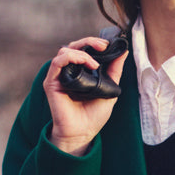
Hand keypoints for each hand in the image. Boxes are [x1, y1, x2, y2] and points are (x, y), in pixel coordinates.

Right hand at [43, 38, 128, 154]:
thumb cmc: (93, 115)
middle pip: (74, 45)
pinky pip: (57, 62)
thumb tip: (122, 51)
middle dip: (89, 41)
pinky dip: (72, 58)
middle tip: (103, 46)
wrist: (83, 132)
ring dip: (82, 51)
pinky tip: (87, 64)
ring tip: (95, 62)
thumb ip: (114, 70)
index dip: (93, 43)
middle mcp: (68, 71)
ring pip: (64, 50)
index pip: (83, 49)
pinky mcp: (51, 82)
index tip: (107, 45)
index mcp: (80, 71)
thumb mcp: (110, 88)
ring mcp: (59, 76)